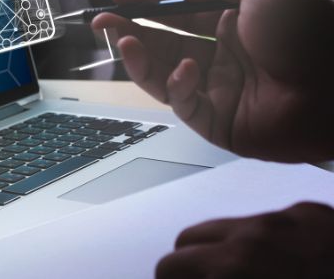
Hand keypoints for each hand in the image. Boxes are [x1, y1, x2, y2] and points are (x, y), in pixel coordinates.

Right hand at [92, 0, 333, 161]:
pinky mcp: (220, 123)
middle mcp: (224, 56)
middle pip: (165, 43)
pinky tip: (188, 68)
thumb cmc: (308, 29)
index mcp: (235, 23)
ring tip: (124, 41)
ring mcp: (221, 90)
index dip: (149, 4)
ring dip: (141, 58)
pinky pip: (185, 103)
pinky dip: (178, 85)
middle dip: (132, 30)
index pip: (180, 13)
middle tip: (103, 19)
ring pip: (165, 75)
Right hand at [156, 202, 333, 278]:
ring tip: (245, 275)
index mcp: (238, 262)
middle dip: (190, 265)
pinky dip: (266, 243)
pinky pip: (271, 222)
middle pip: (190, 237)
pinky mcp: (313, 212)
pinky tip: (286, 266)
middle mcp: (256, 232)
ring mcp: (286, 218)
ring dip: (226, 252)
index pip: (171, 265)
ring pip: (229, 227)